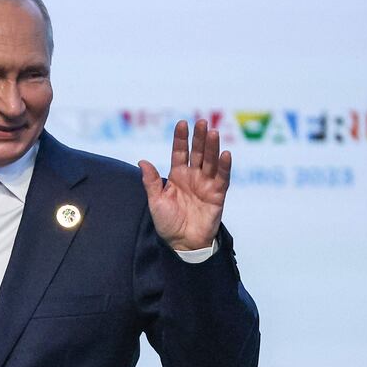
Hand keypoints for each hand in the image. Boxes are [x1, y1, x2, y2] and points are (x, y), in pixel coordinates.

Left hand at [138, 119, 230, 250]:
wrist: (182, 243)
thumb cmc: (167, 223)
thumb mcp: (155, 201)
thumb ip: (151, 182)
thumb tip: (142, 162)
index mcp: (177, 175)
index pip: (180, 152)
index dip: (181, 139)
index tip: (182, 123)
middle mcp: (193, 176)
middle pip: (198, 153)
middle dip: (199, 138)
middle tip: (201, 122)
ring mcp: (206, 184)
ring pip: (211, 161)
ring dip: (212, 147)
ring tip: (213, 133)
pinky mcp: (217, 195)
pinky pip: (223, 178)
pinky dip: (224, 166)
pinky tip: (225, 154)